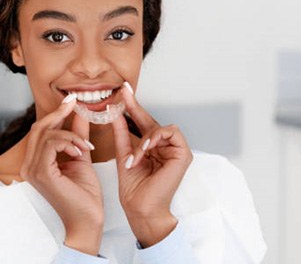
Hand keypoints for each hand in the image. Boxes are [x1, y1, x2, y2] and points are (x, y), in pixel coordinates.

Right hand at [20, 95, 103, 254]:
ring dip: (71, 134)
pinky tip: (81, 151)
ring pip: (46, 133)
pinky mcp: (42, 173)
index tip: (72, 101)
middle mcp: (30, 166)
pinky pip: (52, 143)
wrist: (88, 220)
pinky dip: (69, 141)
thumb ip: (77, 137)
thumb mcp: (81, 157)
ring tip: (85, 146)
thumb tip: (80, 115)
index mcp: (37, 163)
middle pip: (39, 128)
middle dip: (59, 113)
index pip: (41, 131)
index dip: (56, 113)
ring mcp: (33, 170)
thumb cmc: (84, 196)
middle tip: (75, 103)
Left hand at [111, 83, 192, 247]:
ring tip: (136, 155)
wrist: (140, 209)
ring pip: (161, 127)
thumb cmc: (134, 189)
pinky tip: (146, 148)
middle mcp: (165, 147)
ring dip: (145, 137)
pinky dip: (156, 139)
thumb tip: (116, 113)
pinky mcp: (184, 154)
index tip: (122, 91)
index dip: (132, 107)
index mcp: (152, 148)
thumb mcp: (124, 154)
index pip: (142, 123)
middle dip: (136, 108)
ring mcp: (175, 150)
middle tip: (124, 93)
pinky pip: (171, 133)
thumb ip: (122, 133)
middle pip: (151, 121)